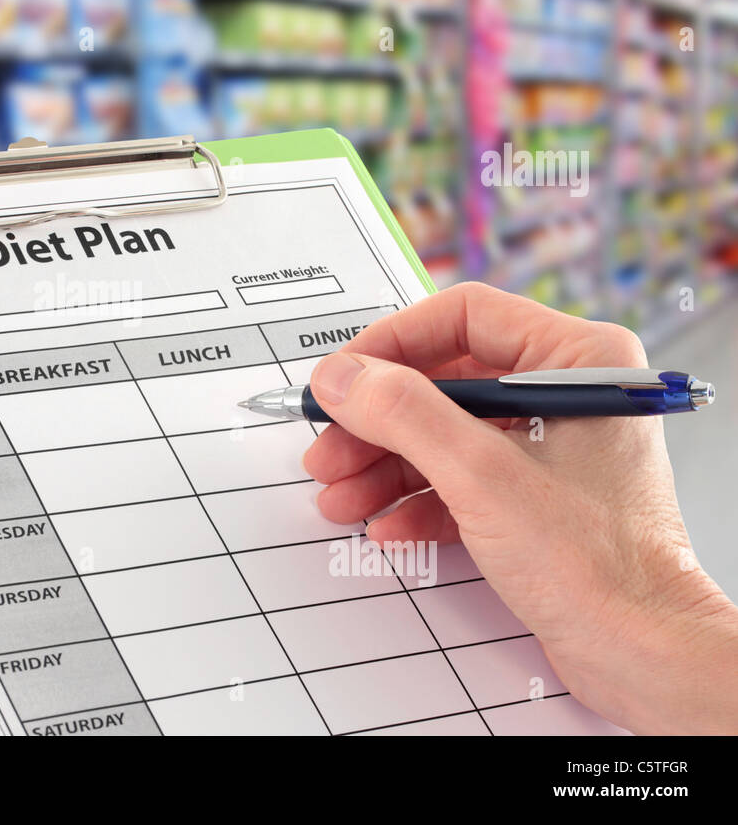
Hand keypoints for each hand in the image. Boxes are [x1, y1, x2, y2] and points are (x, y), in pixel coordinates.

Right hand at [303, 282, 737, 734]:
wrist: (644, 657)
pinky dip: (418, 500)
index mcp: (578, 360)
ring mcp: (552, 448)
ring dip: (385, 465)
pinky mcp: (537, 498)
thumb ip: (403, 414)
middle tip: (330, 449)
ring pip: (445, 434)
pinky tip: (388, 526)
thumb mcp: (482, 476)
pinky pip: (460, 479)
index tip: (342, 379)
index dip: (390, 344)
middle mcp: (567, 394)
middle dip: (378, 422)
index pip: (463, 317)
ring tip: (343, 497)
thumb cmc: (600, 567)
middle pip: (444, 382)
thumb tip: (341, 376)